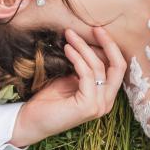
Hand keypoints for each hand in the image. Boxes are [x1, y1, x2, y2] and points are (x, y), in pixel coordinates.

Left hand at [7, 25, 125, 147]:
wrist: (31, 121)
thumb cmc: (49, 100)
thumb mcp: (71, 78)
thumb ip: (84, 67)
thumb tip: (88, 43)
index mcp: (105, 96)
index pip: (117, 67)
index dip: (110, 47)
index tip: (97, 30)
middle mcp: (106, 102)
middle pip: (118, 66)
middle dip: (107, 44)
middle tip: (94, 28)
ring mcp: (99, 105)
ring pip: (99, 67)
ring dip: (83, 47)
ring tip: (69, 36)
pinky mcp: (88, 106)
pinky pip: (87, 75)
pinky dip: (77, 58)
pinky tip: (67, 49)